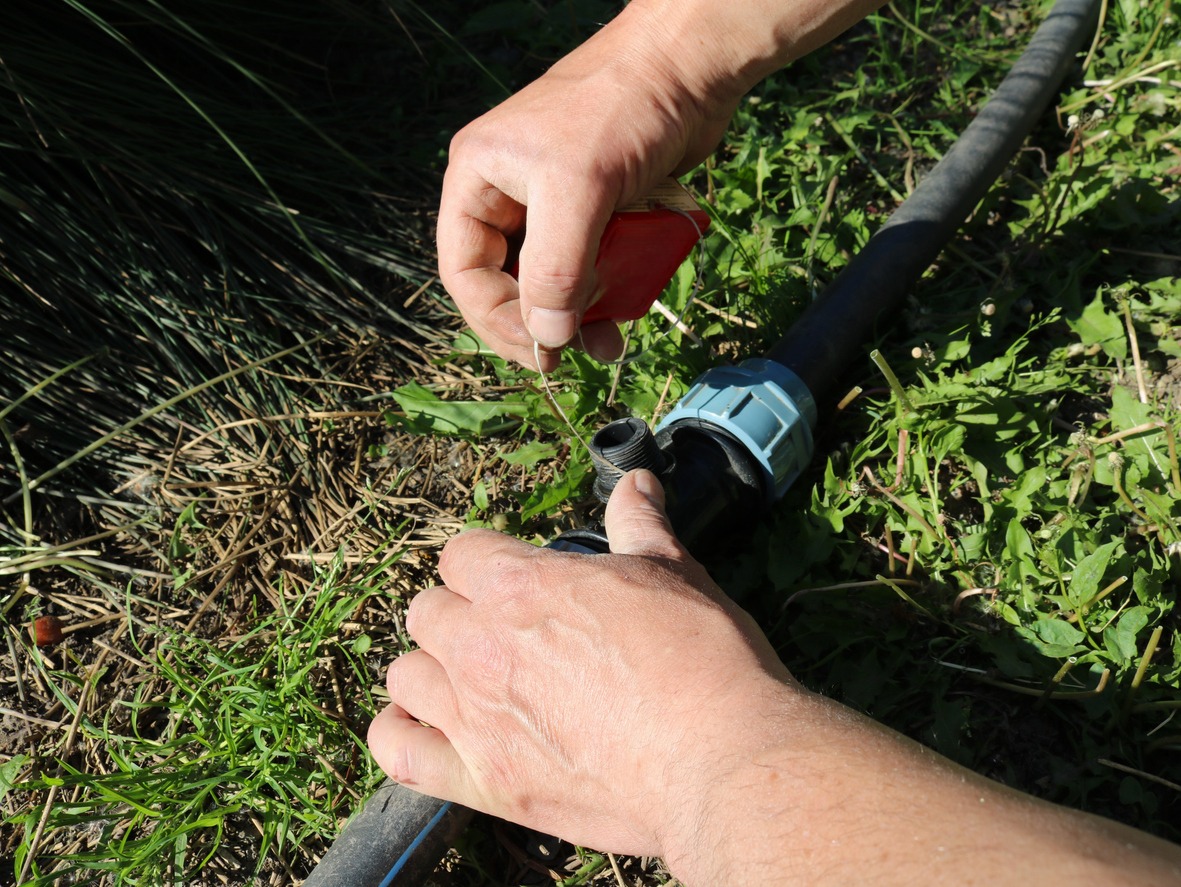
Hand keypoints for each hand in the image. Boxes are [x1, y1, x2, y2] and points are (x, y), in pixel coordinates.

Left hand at [367, 469, 800, 856]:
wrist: (722, 758)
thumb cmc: (704, 659)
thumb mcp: (673, 573)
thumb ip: (639, 525)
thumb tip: (636, 482)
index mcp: (519, 585)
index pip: (460, 554)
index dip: (485, 564)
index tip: (511, 582)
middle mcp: (482, 646)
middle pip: (424, 612)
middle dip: (457, 615)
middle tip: (501, 634)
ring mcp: (475, 716)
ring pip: (403, 676)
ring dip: (431, 673)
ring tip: (470, 683)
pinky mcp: (483, 781)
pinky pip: (397, 752)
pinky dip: (402, 738)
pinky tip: (430, 731)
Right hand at [435, 2, 740, 370]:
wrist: (689, 65)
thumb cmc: (621, 109)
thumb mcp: (578, 191)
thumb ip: (556, 270)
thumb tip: (547, 339)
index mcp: (479, 178)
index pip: (464, 269)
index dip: (495, 319)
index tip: (538, 354)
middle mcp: (510, 191)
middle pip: (508, 280)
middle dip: (541, 321)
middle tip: (572, 353)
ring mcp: (555, 200)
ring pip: (553, 278)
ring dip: (578, 314)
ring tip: (609, 340)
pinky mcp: (598, 206)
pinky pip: (591, 263)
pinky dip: (607, 289)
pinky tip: (627, 305)